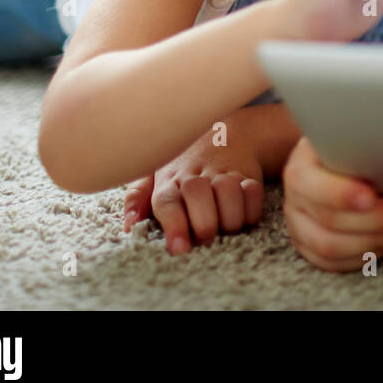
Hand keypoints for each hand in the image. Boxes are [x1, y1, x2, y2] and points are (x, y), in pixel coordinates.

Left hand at [122, 117, 265, 253]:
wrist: (223, 133)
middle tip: (206, 238)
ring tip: (225, 228)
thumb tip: (129, 225)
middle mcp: (196, 173)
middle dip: (204, 222)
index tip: (179, 249)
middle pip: (197, 194)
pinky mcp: (248, 174)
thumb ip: (138, 197)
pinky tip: (242, 214)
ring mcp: (223, 172)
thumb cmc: (183, 164)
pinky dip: (251, 209)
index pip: (166, 200)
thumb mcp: (154, 173)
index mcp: (169, 178)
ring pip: (229, 192)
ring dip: (229, 218)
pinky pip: (253, 192)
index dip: (173, 225)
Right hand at [282, 137, 382, 270]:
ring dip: (378, 240)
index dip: (340, 194)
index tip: (370, 197)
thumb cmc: (347, 147)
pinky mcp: (311, 249)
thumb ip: (364, 147)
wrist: (331, 161)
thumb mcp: (351, 138)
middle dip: (379, 220)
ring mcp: (300, 228)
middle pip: (330, 220)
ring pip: (332, 246)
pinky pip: (335, 263)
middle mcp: (296, 200)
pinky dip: (366, 255)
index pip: (313, 185)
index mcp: (301, 168)